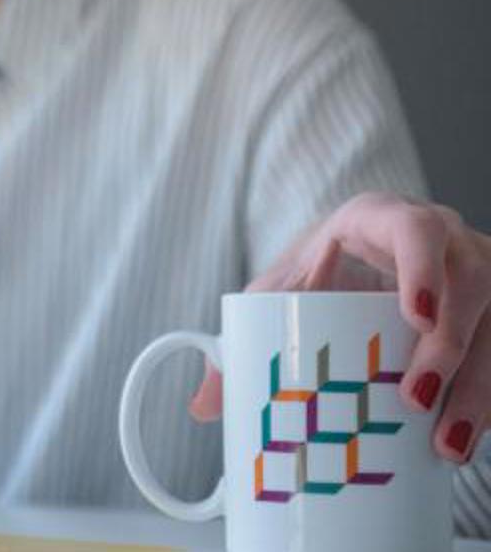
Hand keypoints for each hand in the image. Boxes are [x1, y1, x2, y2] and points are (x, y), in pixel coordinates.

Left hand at [190, 192, 490, 462]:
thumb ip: (244, 338)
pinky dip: (489, 398)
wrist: (362, 258)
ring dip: (477, 389)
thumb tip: (203, 406)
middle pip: (468, 287)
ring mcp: (480, 274)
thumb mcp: (280, 293)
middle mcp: (446, 240)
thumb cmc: (320, 271)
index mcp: (382, 219)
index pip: (414, 229)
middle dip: (449, 350)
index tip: (413, 316)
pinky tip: (470, 438)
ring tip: (447, 445)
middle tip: (416, 401)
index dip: (422, 269)